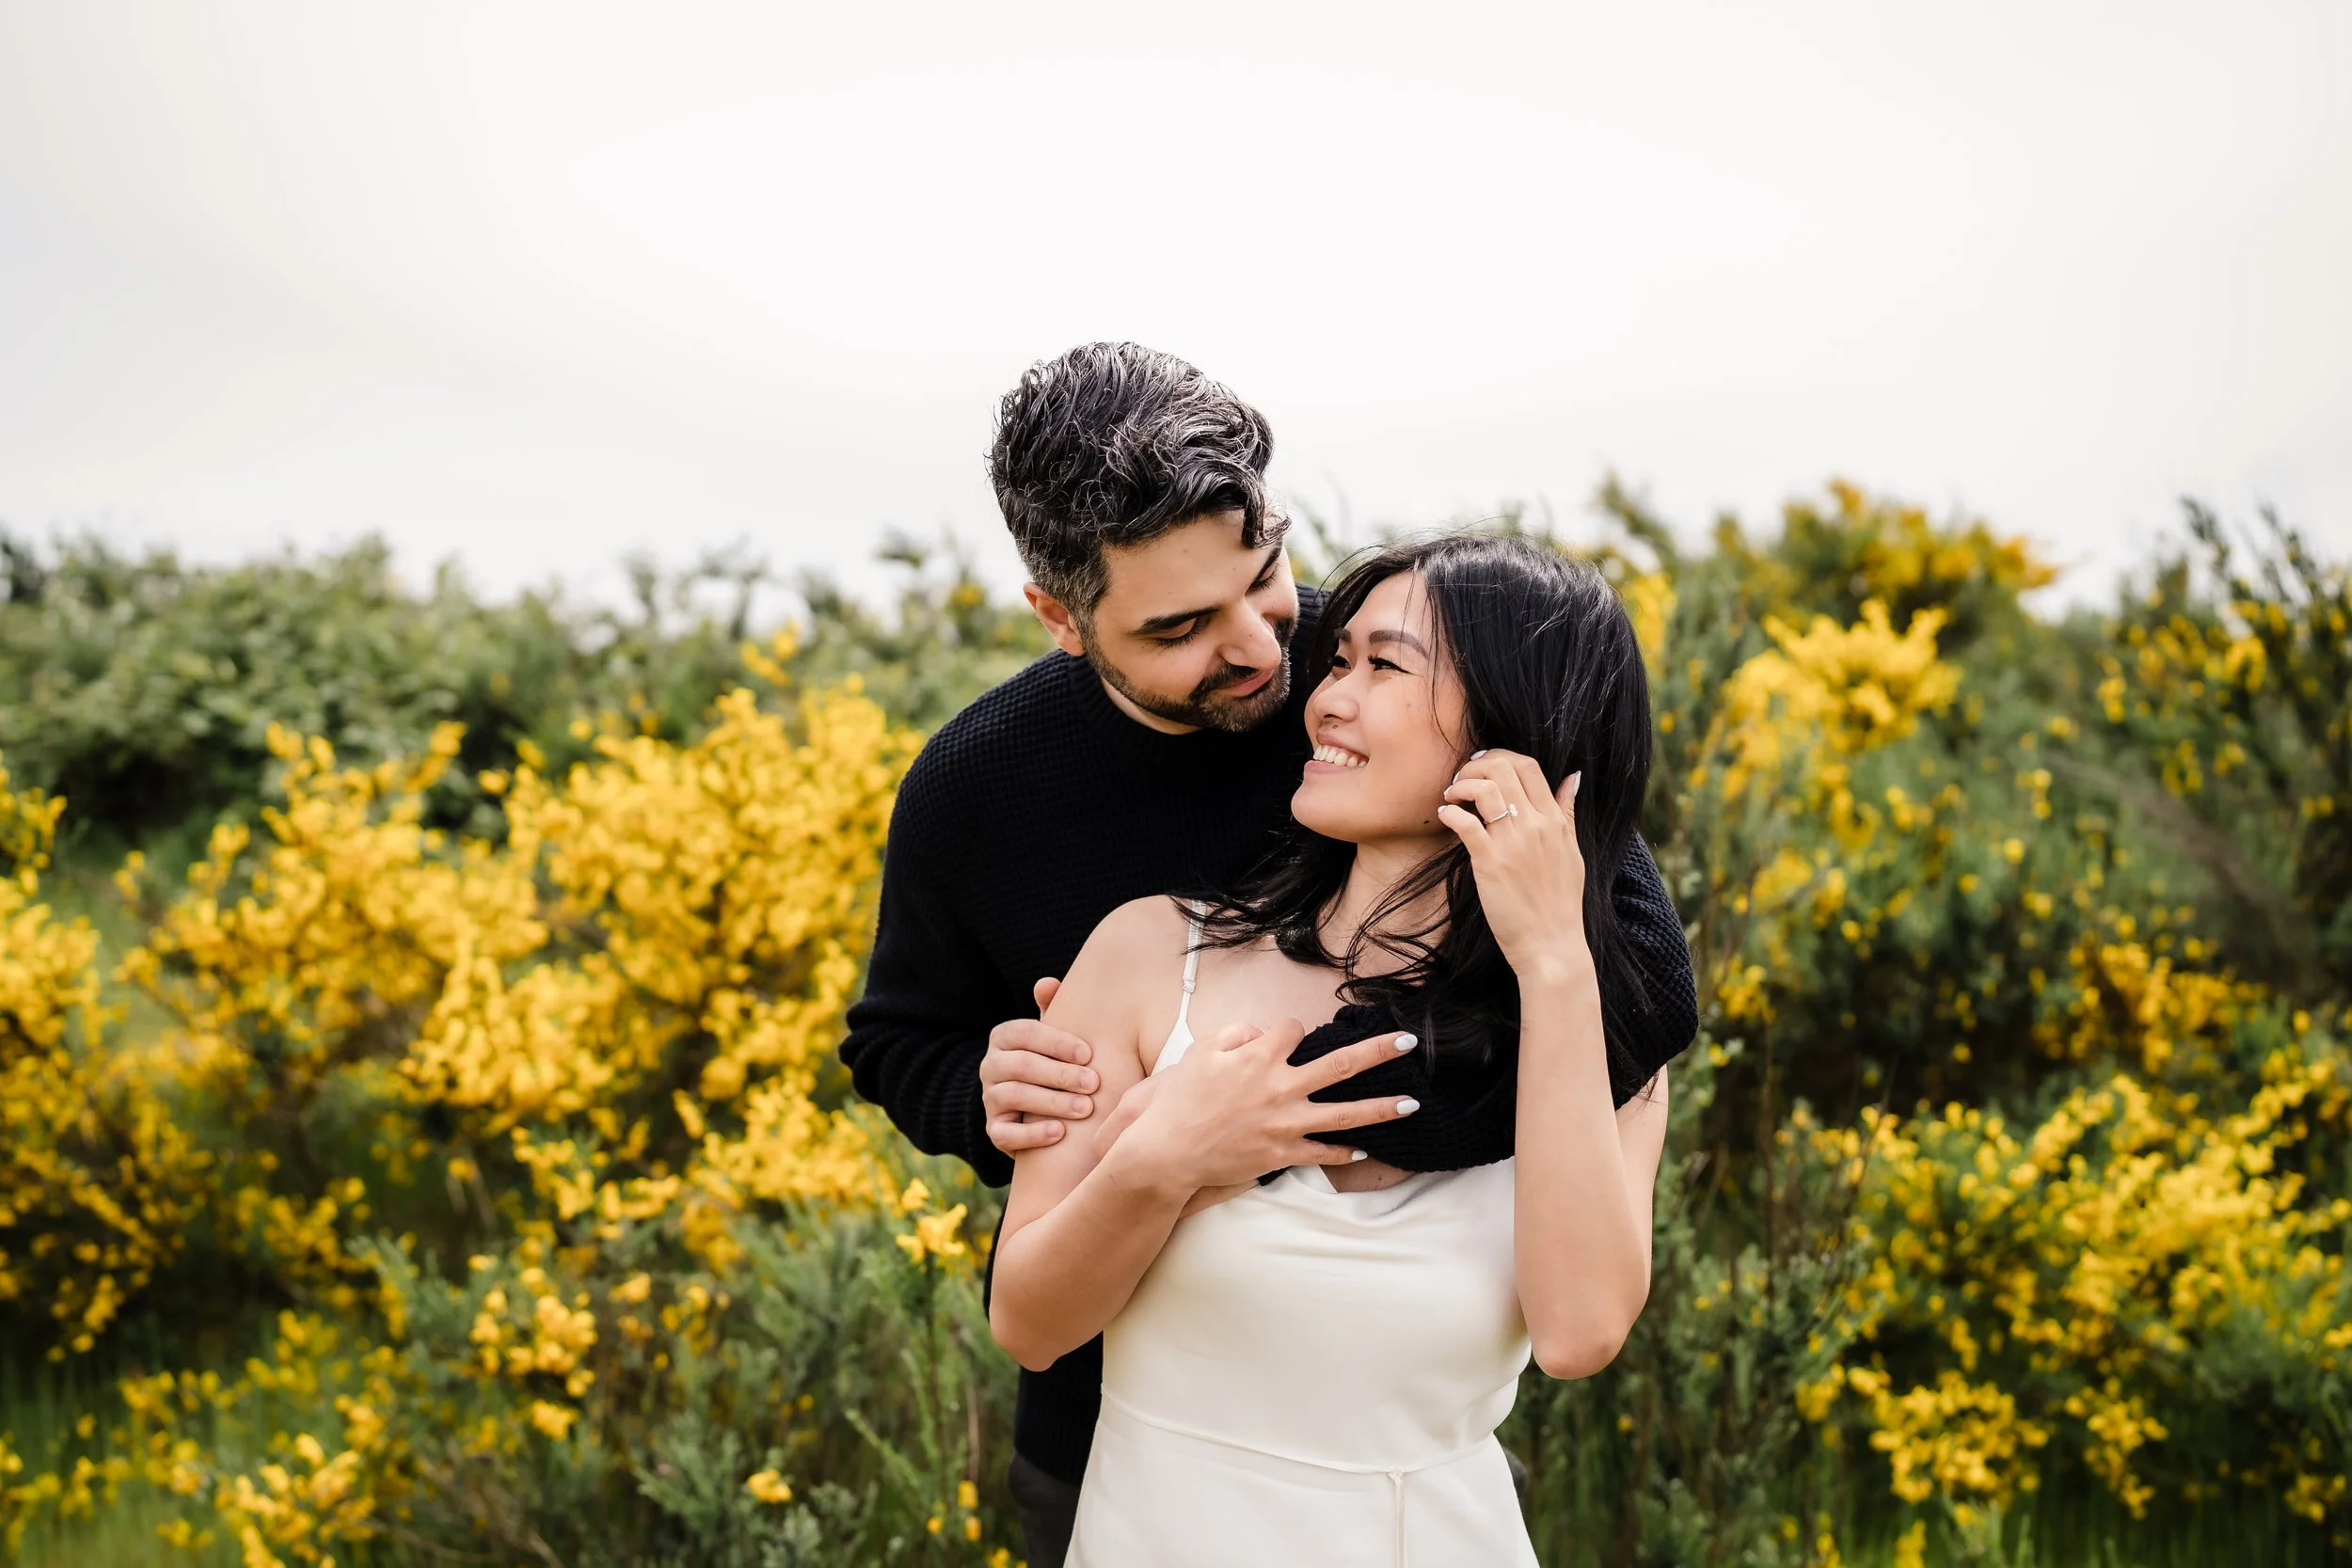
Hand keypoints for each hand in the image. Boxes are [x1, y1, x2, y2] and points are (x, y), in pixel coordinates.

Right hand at [982, 977, 1099, 1155]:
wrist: (1034, 1107)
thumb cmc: (1054, 1060)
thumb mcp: (1054, 1035)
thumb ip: (1053, 1008)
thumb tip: (1047, 983)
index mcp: (1004, 1037)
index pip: (1025, 1033)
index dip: (1056, 1043)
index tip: (1088, 1053)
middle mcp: (990, 1065)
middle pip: (1021, 1066)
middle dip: (1060, 1074)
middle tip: (1093, 1083)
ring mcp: (990, 1099)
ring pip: (1014, 1096)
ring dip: (1052, 1102)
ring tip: (1085, 1108)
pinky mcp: (994, 1130)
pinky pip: (1005, 1133)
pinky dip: (1032, 1135)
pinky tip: (1059, 1133)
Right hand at [1103, 1018, 1422, 1196]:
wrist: (1167, 1152)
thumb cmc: (1180, 1101)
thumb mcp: (1199, 1054)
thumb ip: (1233, 1036)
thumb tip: (1258, 1033)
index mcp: (1259, 1056)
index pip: (1293, 1029)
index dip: (1292, 1031)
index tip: (1287, 1038)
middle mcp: (1281, 1086)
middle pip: (1343, 1063)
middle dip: (1380, 1050)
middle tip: (1410, 1042)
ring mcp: (1286, 1122)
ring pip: (1347, 1113)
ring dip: (1383, 1107)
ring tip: (1413, 1104)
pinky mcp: (1283, 1153)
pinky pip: (1323, 1153)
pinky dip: (1345, 1153)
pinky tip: (1365, 1150)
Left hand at [1438, 750, 1589, 981]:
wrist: (1552, 945)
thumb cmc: (1561, 903)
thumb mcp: (1573, 853)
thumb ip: (1568, 813)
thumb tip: (1572, 778)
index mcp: (1556, 821)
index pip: (1529, 766)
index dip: (1501, 757)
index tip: (1483, 764)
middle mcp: (1537, 826)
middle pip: (1503, 769)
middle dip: (1476, 764)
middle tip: (1460, 777)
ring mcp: (1513, 843)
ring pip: (1483, 789)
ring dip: (1460, 785)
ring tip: (1450, 797)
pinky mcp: (1490, 863)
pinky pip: (1465, 823)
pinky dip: (1449, 813)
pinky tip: (1444, 817)